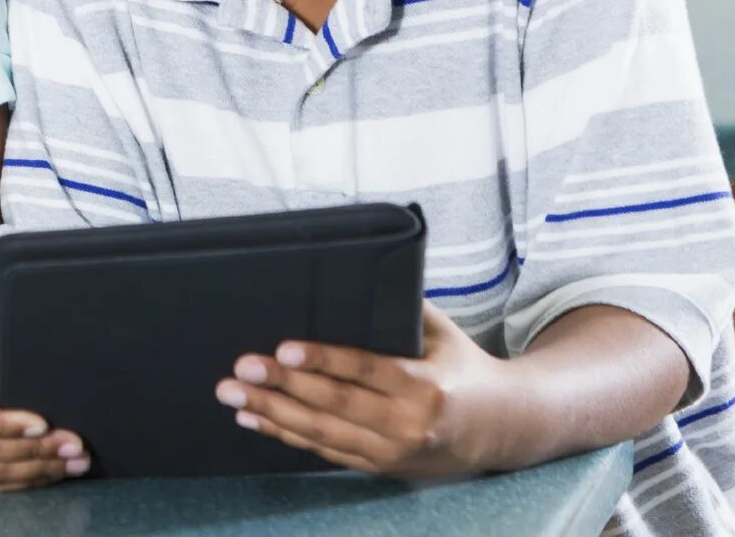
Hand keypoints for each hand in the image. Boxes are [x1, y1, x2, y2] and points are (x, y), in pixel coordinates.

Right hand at [0, 334, 87, 490]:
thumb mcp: (5, 347)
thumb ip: (20, 362)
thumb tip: (59, 390)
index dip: (5, 426)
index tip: (43, 425)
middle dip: (34, 452)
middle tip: (73, 448)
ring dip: (33, 472)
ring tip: (71, 463)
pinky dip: (17, 483)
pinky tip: (46, 475)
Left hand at [217, 304, 505, 477]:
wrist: (501, 428)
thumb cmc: (463, 367)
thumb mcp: (442, 333)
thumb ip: (401, 306)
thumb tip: (359, 267)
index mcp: (425, 385)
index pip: (366, 370)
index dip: (323, 360)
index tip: (284, 348)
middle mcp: (408, 424)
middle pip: (335, 404)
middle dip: (282, 386)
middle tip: (241, 368)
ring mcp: (392, 451)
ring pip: (323, 434)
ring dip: (273, 413)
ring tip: (233, 394)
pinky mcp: (379, 466)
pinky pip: (325, 452)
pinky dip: (286, 435)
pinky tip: (255, 417)